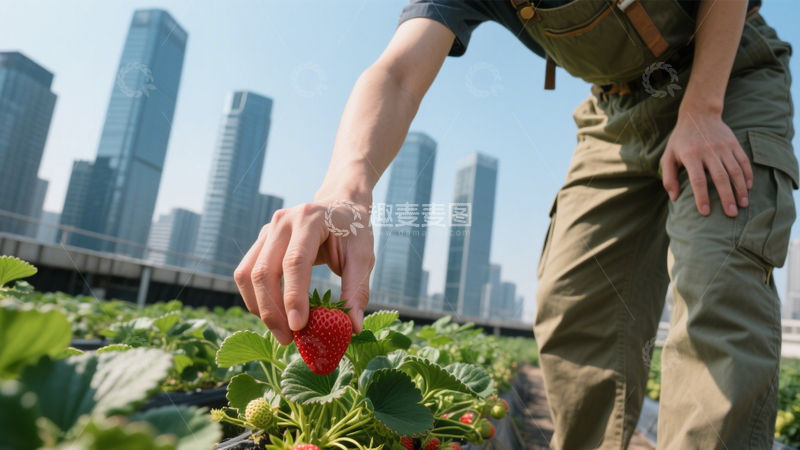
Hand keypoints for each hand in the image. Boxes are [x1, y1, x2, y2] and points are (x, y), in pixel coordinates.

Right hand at [234, 197, 374, 344]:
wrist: (339, 206)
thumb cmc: (353, 232)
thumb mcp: (364, 257)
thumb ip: (357, 290)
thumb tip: (353, 328)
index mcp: (310, 219)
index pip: (295, 262)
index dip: (294, 296)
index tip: (299, 328)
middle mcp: (282, 221)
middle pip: (264, 271)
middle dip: (272, 311)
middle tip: (289, 339)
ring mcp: (267, 230)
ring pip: (247, 275)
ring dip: (259, 308)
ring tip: (281, 332)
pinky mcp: (260, 241)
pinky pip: (246, 273)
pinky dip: (255, 298)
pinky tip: (273, 315)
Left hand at [661, 110, 751, 216]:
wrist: (698, 114)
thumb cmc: (681, 140)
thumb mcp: (668, 156)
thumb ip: (669, 177)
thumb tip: (674, 198)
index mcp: (690, 155)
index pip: (698, 180)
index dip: (702, 197)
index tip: (705, 212)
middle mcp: (708, 151)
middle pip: (720, 177)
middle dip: (727, 197)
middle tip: (731, 214)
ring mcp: (723, 146)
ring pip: (735, 170)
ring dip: (741, 189)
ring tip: (743, 204)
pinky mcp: (734, 143)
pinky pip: (743, 161)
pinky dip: (747, 175)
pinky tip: (748, 187)